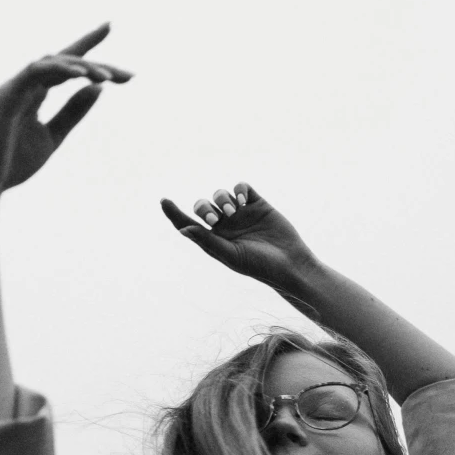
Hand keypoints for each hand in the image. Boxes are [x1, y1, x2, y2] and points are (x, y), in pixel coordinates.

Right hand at [0, 26, 131, 197]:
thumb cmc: (13, 163)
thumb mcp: (53, 136)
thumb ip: (73, 112)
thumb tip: (98, 88)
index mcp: (35, 93)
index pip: (65, 64)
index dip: (87, 45)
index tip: (110, 27)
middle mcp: (25, 84)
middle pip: (66, 62)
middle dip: (98, 65)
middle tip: (128, 76)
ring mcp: (15, 87)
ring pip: (53, 63)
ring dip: (82, 67)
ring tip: (108, 78)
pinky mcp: (7, 96)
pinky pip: (34, 73)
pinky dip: (57, 70)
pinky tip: (81, 75)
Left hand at [159, 182, 314, 288]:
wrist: (291, 263)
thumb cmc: (259, 266)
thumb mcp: (231, 255)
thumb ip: (207, 241)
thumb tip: (184, 229)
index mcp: (214, 240)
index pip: (188, 224)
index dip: (174, 213)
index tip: (163, 201)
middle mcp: (225, 226)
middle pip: (203, 206)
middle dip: (204, 208)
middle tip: (214, 218)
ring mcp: (241, 213)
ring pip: (221, 195)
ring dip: (222, 199)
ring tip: (234, 212)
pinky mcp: (257, 204)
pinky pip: (242, 188)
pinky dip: (239, 189)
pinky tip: (244, 200)